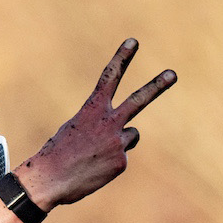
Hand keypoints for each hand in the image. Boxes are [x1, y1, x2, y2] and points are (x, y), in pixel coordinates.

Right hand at [14, 40, 174, 209]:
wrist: (49, 180)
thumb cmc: (58, 154)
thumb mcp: (76, 129)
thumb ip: (102, 125)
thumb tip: (128, 134)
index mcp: (92, 110)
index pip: (109, 78)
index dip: (121, 58)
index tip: (133, 41)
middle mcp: (108, 123)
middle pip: (138, 100)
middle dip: (156, 86)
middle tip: (172, 74)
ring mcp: (117, 142)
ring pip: (131, 135)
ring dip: (118, 142)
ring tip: (96, 154)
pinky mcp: (121, 162)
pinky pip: (122, 157)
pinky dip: (111, 163)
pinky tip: (95, 168)